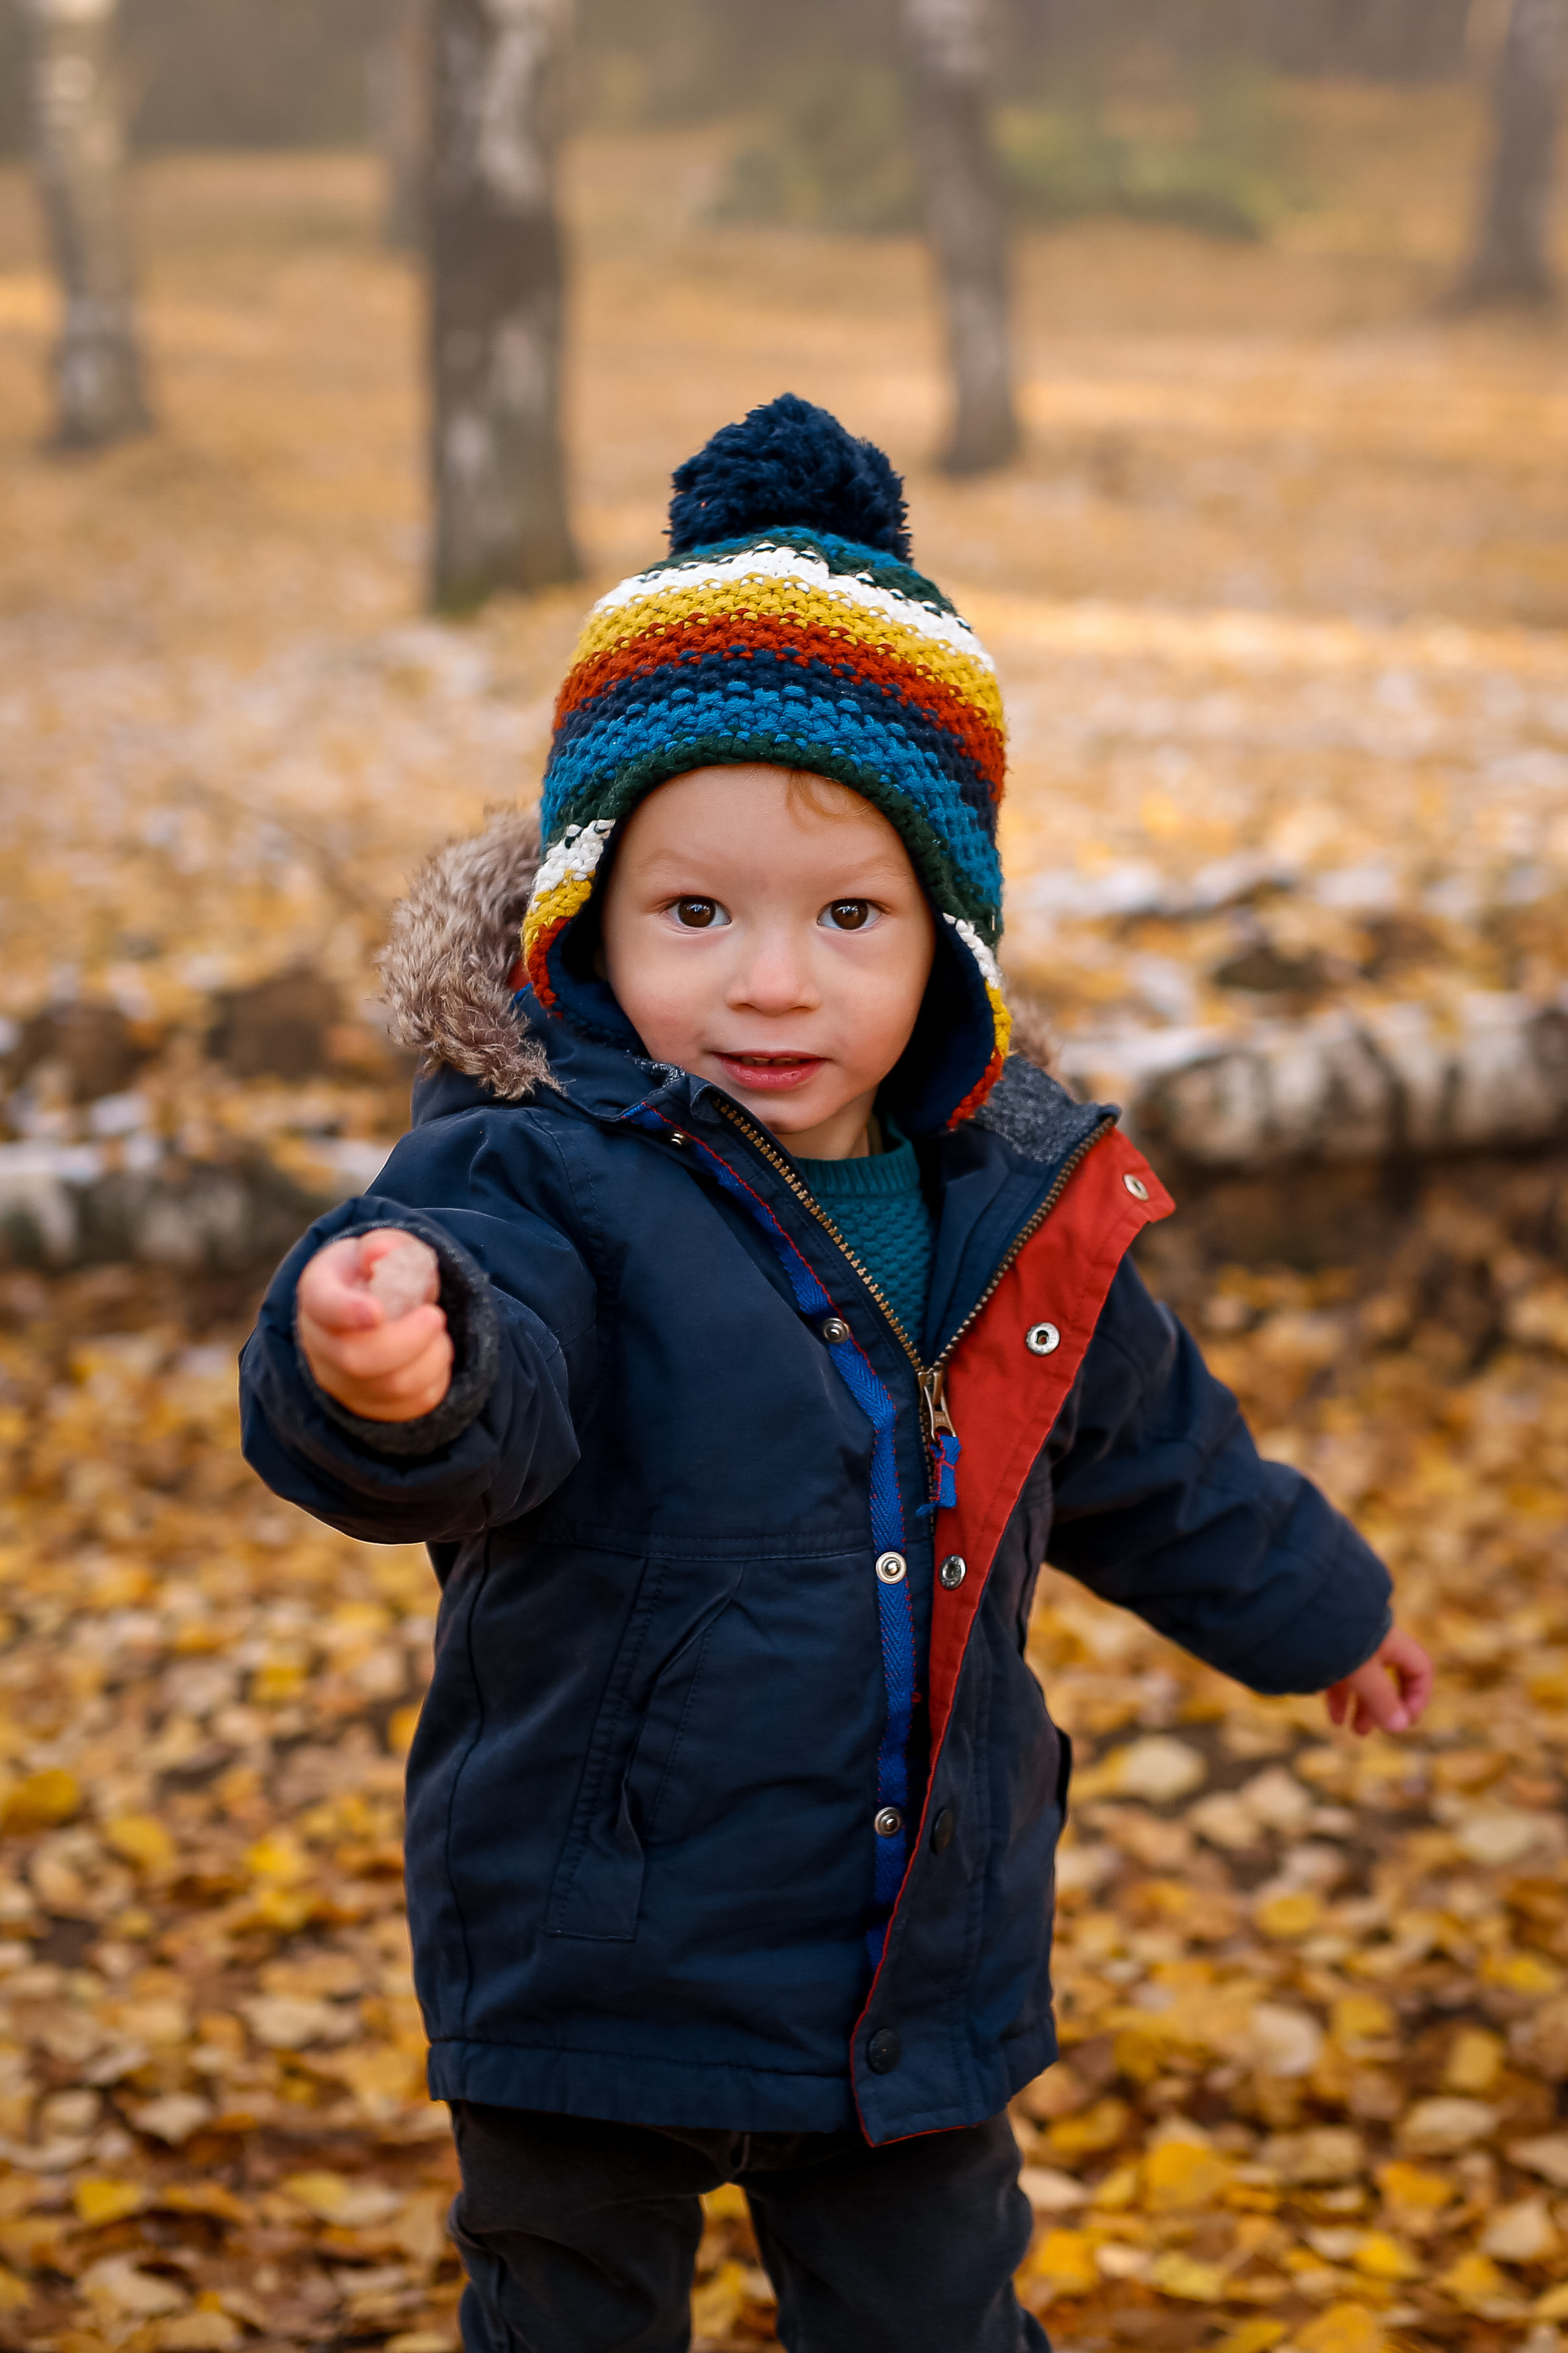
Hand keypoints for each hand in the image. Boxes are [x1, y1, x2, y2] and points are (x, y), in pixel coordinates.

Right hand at [297, 1229, 451, 1423]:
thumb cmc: (376, 1275)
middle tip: (435, 1315)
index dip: (347, 1312)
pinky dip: (437, 1377)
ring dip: (430, 1356)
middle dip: (408, 1340)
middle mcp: (321, 1347)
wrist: (373, 1309)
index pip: (323, 1306)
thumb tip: (380, 1252)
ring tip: (436, 1332)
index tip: (377, 1312)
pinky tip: (434, 1354)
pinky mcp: (375, 1408)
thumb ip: (385, 1246)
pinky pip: (414, 1404)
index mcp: (319, 1295)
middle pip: (357, 1360)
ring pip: (391, 1388)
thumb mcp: (379, 1250)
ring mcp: (345, 1384)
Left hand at [1324, 1625, 1432, 1736]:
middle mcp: (1373, 1643)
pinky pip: (1339, 1676)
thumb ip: (1382, 1699)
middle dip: (1383, 1708)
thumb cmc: (1336, 1639)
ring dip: (1360, 1707)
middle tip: (1377, 1729)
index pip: (1419, 1669)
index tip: (1405, 1720)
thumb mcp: (1363, 1672)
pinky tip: (1333, 1716)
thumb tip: (1400, 1727)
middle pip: (1389, 1680)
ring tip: (1353, 1731)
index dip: (1417, 1697)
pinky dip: (1339, 1697)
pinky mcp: (1327, 1651)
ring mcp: (1350, 1647)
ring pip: (1362, 1681)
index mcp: (1392, 1642)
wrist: (1296, 1614)